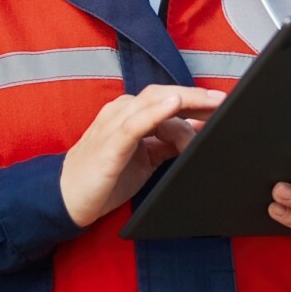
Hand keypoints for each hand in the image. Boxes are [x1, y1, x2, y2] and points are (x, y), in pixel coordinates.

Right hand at [60, 84, 224, 226]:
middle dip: (196, 96)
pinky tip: (175, 104)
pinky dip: (157, 110)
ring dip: (186, 101)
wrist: (67, 197)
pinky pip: (137, 121)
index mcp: (130, 114)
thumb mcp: (144, 159)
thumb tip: (198, 134)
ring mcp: (115, 123)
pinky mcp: (110, 141)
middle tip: (223, 100)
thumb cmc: (106, 178)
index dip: (195, 100)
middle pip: (164, 94)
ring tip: (211, 104)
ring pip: (154, 102)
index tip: (222, 104)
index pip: (167, 100)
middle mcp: (123, 111)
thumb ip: (167, 144)